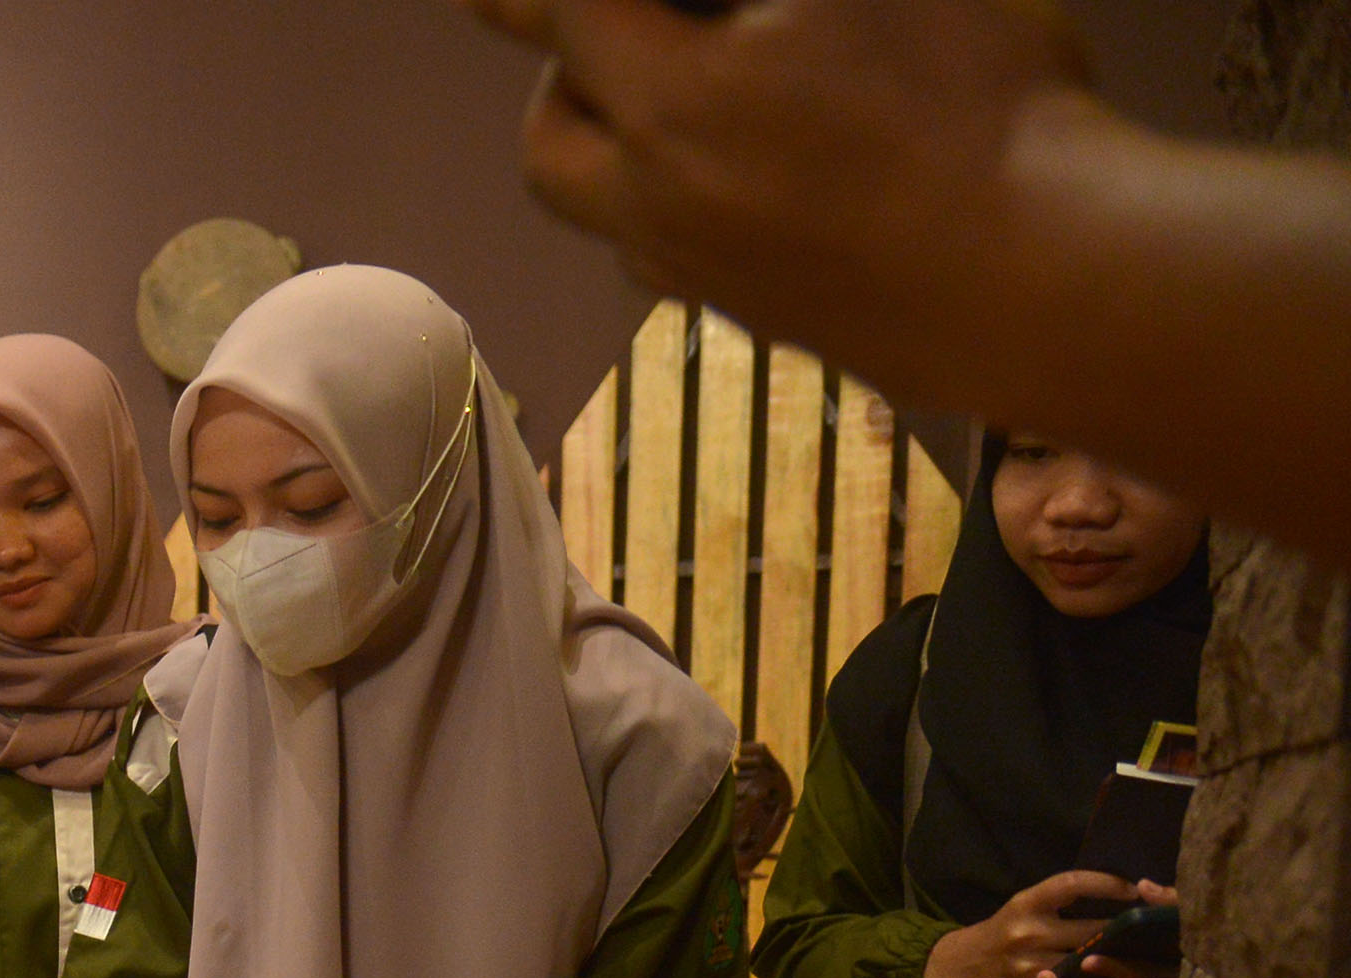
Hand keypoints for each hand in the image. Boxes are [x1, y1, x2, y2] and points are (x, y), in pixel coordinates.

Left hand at [461, 0, 1089, 408]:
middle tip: (622, 29)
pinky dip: (681, 201)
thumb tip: (731, 9)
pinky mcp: (756, 320)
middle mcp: (658, 204)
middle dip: (567, 76)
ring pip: (607, 213)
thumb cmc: (985, 105)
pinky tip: (759, 167)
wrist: (1053, 282)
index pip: (566, 17)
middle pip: (550, 143)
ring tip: (693, 96)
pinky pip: (673, 257)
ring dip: (620, 151)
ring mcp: (704, 276)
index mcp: (674, 104)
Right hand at [921, 870, 1132, 977]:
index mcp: (1025, 904)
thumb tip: (1115, 891)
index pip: (1073, 884)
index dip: (1109, 884)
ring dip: (1116, 959)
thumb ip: (1058, 902)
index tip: (1134, 889)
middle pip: (1092, 928)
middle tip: (1149, 926)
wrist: (955, 970)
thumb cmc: (999, 933)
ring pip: (1088, 962)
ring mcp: (1029, 967)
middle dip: (1123, 928)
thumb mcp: (1020, 908)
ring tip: (1142, 954)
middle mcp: (1027, 933)